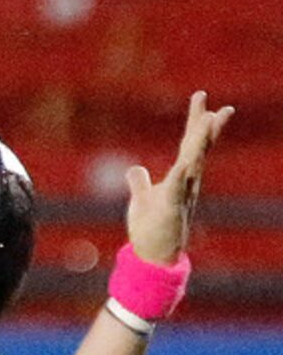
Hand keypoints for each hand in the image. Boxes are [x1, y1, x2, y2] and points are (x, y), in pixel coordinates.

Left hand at [125, 91, 231, 264]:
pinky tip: (185, 162)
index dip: (196, 121)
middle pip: (197, 149)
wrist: (153, 256)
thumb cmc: (150, 229)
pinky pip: (175, 189)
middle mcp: (186, 183)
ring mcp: (181, 195)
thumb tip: (135, 168)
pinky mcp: (170, 208)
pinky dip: (180, 175)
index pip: (189, 144)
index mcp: (180, 178)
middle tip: (220, 106)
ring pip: (193, 163)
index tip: (201, 97)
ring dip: (201, 142)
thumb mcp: (142, 199)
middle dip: (207, 127)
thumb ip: (140, 182)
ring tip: (210, 120)